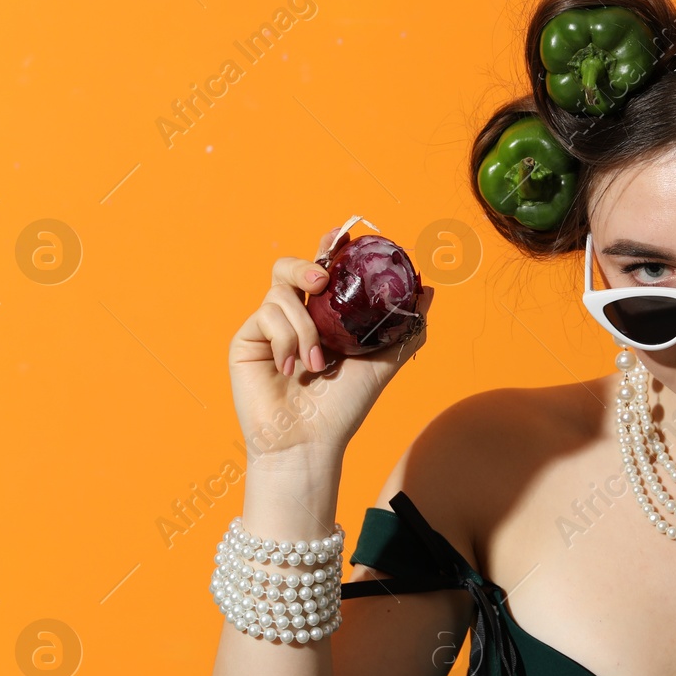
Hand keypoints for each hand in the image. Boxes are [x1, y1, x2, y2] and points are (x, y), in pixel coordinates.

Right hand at [228, 226, 433, 462]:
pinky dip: (286, 339)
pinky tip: (293, 369)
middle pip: (289, 267)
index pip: (322, 271)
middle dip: (307, 262)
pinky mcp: (246, 340)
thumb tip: (429, 290)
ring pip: (281, 291)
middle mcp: (293, 317)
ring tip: (316, 362)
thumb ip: (406, 327)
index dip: (328, 247)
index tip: (342, 234)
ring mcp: (267, 328)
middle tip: (323, 278)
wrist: (309, 441)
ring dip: (305, 325)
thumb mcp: (383, 363)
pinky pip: (265, 315)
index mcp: (323, 318)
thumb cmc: (343, 407)